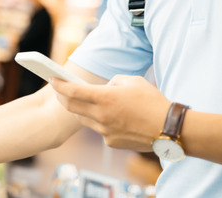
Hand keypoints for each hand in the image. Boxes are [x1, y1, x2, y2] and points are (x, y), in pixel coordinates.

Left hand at [50, 75, 169, 151]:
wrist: (168, 128)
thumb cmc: (152, 101)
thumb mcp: (132, 81)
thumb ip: (112, 82)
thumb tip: (103, 88)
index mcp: (106, 98)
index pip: (73, 91)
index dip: (60, 85)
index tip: (53, 79)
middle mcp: (102, 116)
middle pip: (72, 107)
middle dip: (63, 97)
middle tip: (60, 90)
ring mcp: (105, 132)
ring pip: (84, 119)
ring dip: (80, 109)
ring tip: (82, 101)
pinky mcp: (111, 142)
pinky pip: (99, 129)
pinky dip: (99, 121)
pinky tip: (109, 116)